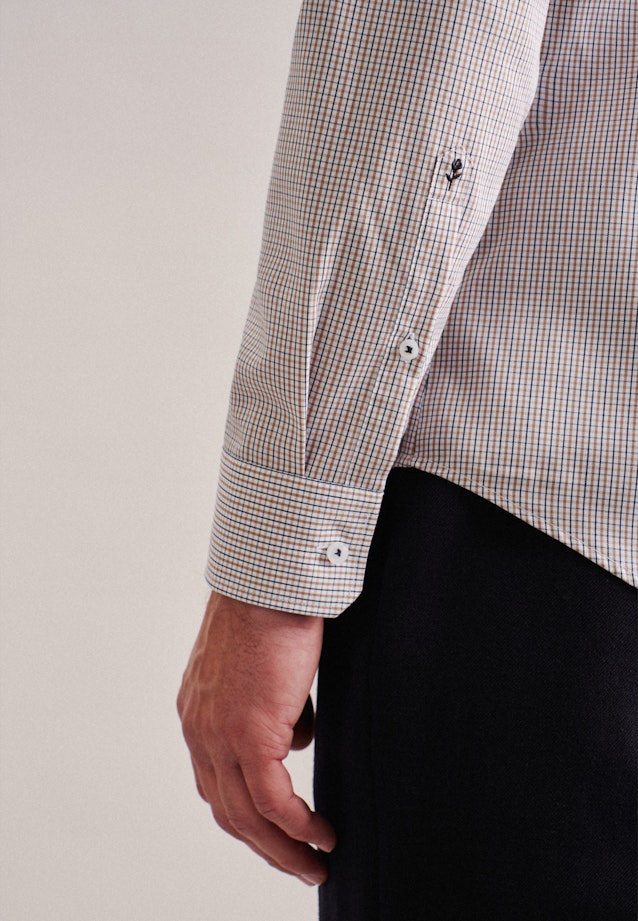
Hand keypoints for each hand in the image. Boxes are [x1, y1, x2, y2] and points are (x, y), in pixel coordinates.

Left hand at [176, 589, 335, 885]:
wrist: (270, 582)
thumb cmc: (273, 611)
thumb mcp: (266, 668)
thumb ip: (274, 705)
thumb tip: (295, 733)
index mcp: (199, 712)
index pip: (215, 782)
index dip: (246, 814)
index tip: (276, 831)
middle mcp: (200, 730)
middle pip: (227, 810)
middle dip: (263, 846)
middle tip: (298, 863)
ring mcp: (220, 735)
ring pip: (247, 817)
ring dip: (282, 849)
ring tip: (314, 863)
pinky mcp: (249, 734)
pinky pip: (274, 801)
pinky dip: (298, 826)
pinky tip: (321, 834)